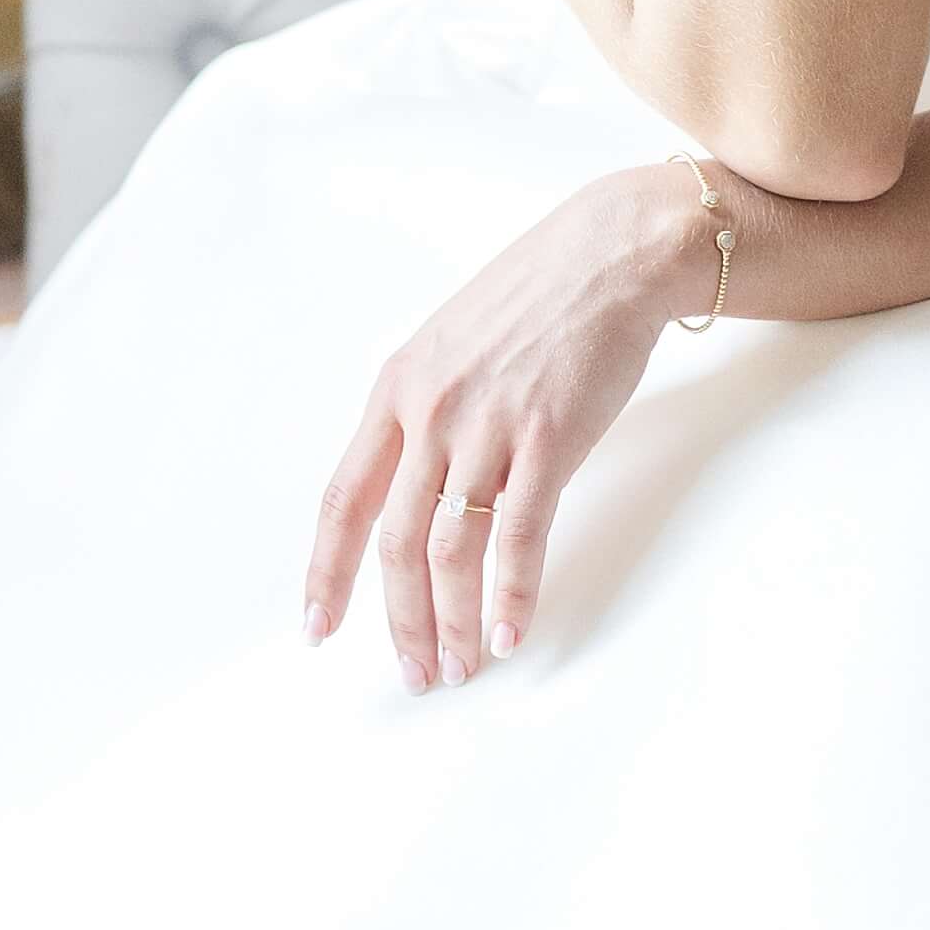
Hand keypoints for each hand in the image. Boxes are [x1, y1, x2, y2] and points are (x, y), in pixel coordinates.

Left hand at [306, 163, 714, 690]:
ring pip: (450, 550)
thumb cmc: (537, 298)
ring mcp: (487, 427)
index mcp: (395, 392)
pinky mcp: (547, 440)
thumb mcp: (450, 345)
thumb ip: (422, 411)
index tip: (318, 629)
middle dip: (399, 621)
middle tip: (415, 674)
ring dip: (452, 621)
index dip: (326, 572)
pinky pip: (518, 537)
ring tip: (461, 666)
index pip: (342, 501)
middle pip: (396, 543)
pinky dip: (512, 596)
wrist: (611, 255)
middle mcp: (429, 414)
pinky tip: (511, 633)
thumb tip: (409, 484)